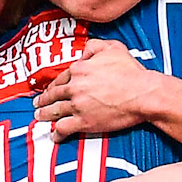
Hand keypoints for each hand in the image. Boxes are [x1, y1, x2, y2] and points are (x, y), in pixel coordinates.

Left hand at [34, 39, 155, 140]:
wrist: (143, 94)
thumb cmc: (132, 72)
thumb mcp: (114, 48)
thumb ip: (94, 46)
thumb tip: (84, 51)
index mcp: (80, 69)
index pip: (62, 77)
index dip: (55, 84)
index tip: (51, 88)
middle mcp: (75, 86)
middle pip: (54, 94)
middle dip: (44, 99)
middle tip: (38, 103)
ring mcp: (77, 105)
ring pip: (54, 111)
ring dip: (45, 115)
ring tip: (40, 117)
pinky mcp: (83, 122)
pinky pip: (63, 128)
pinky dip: (57, 133)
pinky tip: (55, 135)